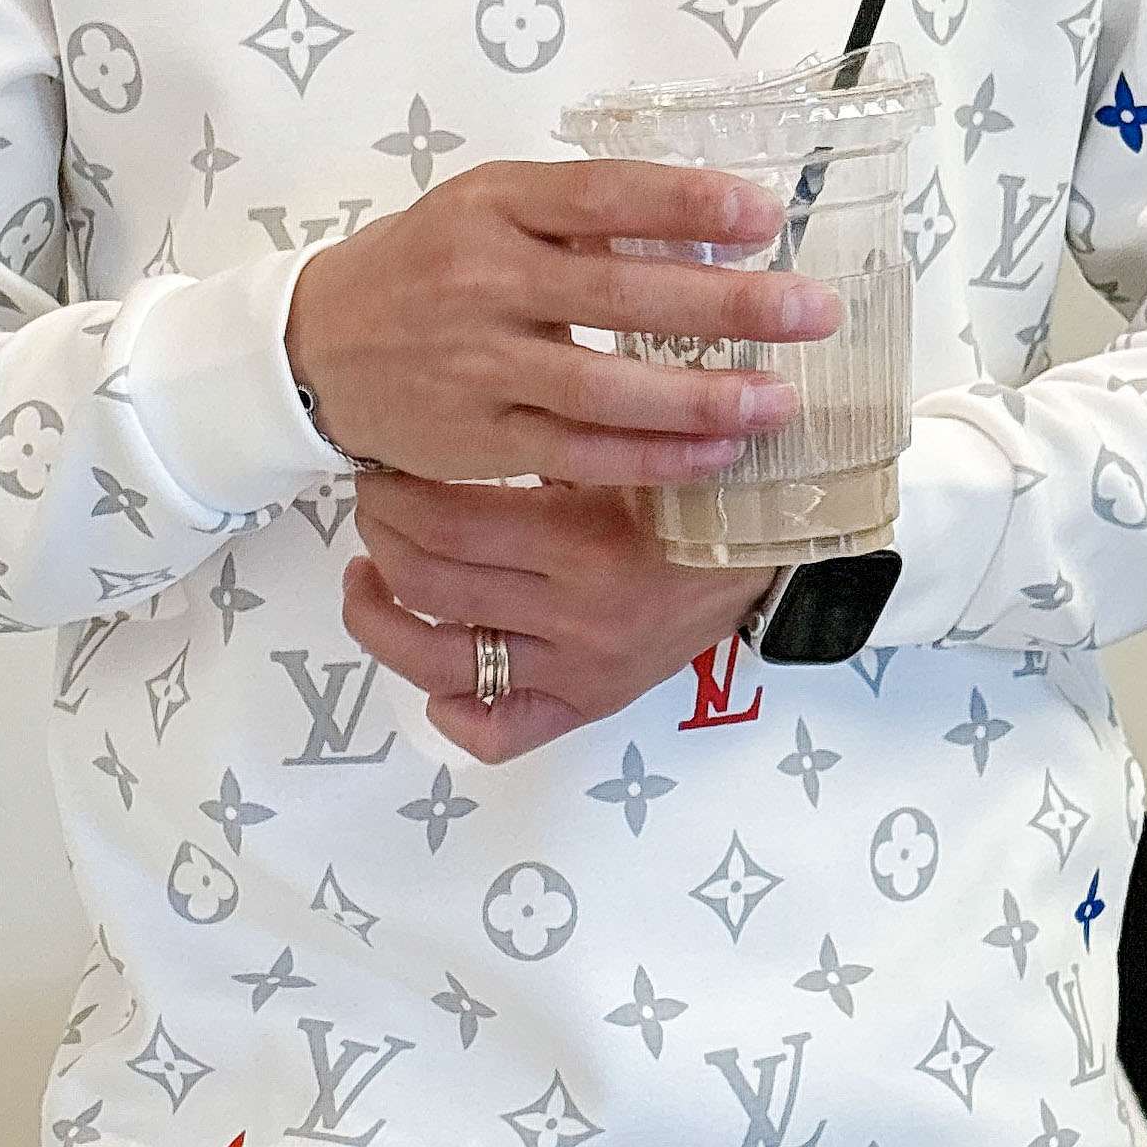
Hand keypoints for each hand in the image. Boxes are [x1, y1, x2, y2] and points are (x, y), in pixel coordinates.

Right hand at [285, 157, 838, 485]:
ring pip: (604, 389)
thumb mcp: (485, 209)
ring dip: (701, 399)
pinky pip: (578, 453)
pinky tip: (714, 454)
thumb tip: (707, 226)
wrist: (318, 346)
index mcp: (494, 204)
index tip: (766, 216)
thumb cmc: (427, 267)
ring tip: (778, 400)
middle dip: (728, 305)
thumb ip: (579, 216)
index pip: (602, 196)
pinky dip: (651, 458)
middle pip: (620, 294)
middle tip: (813, 312)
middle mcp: (484, 279)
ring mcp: (479, 364)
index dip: (686, 204)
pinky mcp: (478, 438)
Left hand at [343, 472, 774, 762]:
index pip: (445, 523)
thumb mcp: (629, 440)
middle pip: (428, 584)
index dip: (393, 494)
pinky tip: (435, 669)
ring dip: (381, 619)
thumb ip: (550, 433)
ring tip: (368, 579)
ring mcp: (579, 671)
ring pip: (438, 665)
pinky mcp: (588, 704)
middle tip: (373, 506)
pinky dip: (452, 708)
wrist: (778, 546)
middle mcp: (576, 618)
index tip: (381, 466)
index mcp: (584, 543)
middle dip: (380, 537)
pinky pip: (497, 732)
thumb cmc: (700, 479)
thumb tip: (447, 414)